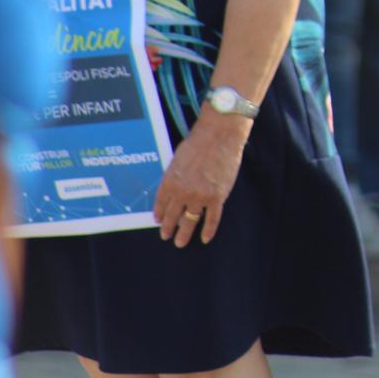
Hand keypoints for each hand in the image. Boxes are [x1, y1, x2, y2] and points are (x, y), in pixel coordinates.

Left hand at [153, 112, 247, 246]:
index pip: (161, 204)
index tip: (159, 221)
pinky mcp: (217, 197)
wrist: (219, 135)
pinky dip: (208, 230)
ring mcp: (200, 196)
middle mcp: (182, 192)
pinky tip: (204, 238)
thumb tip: (173, 186)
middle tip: (166, 236)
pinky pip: (212, 219)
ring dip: (185, 233)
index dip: (160, 214)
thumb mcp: (177, 159)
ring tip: (180, 242)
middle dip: (169, 228)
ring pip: (190, 221)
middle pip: (173, 216)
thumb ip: (174, 175)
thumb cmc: (198, 142)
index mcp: (169, 181)